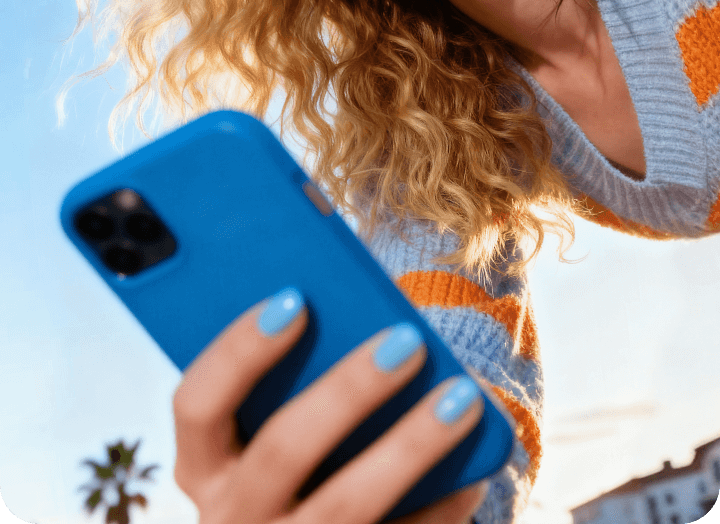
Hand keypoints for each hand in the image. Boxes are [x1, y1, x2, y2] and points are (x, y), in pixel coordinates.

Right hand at [173, 287, 488, 523]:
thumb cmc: (296, 455)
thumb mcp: (266, 427)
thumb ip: (289, 380)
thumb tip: (357, 310)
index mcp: (202, 464)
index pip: (198, 402)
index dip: (240, 350)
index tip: (295, 299)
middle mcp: (231, 518)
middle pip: (283, 450)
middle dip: (349, 391)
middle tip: (407, 340)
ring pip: (348, 504)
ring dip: (410, 445)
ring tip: (462, 396)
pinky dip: (441, 507)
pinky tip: (475, 471)